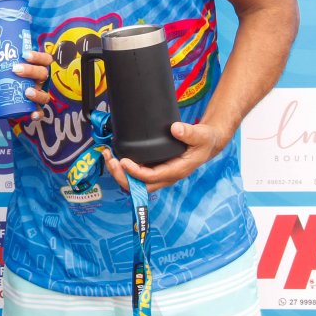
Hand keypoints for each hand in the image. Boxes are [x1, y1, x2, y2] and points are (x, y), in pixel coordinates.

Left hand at [12, 50, 52, 120]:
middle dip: (31, 71)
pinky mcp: (33, 108)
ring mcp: (37, 94)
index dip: (38, 56)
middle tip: (16, 69)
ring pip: (45, 94)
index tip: (24, 54)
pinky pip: (40, 112)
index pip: (44, 59)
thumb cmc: (1, 76)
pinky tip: (32, 114)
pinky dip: (38, 114)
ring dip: (37, 93)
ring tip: (26, 91)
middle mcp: (39, 80)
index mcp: (34, 67)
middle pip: (43, 74)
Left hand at [102, 121, 224, 192]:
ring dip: (120, 174)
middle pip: (139, 187)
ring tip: (108, 157)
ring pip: (136, 183)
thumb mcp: (201, 135)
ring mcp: (160, 174)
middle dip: (122, 177)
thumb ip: (190, 132)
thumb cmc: (204, 141)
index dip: (135, 172)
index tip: (123, 161)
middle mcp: (166, 176)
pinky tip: (115, 156)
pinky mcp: (155, 169)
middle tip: (111, 161)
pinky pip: (137, 175)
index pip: (151, 178)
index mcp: (176, 171)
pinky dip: (124, 169)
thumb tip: (175, 129)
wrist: (207, 144)